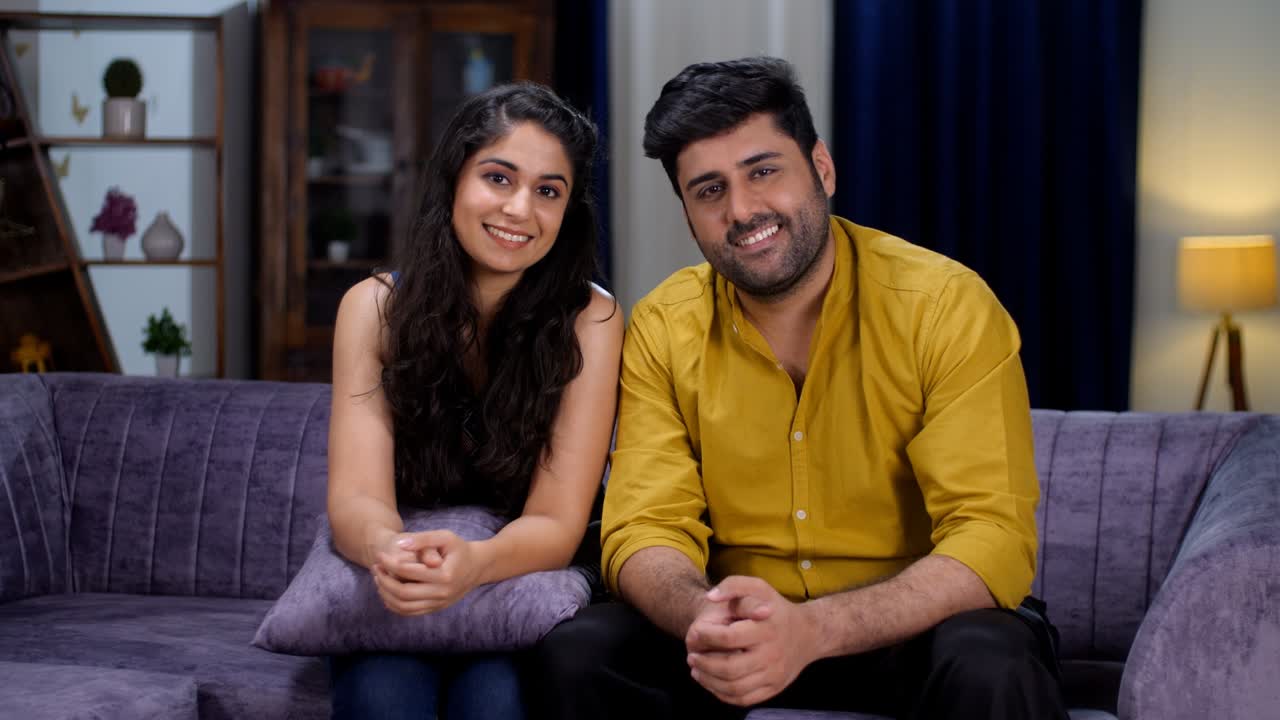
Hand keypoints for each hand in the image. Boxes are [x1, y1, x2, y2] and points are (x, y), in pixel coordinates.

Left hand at [371, 530, 478, 615]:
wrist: (477, 567)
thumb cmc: (459, 549)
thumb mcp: (445, 537)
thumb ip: (423, 539)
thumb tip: (400, 544)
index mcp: (444, 575)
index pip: (408, 572)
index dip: (390, 563)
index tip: (380, 555)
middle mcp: (442, 593)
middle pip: (403, 593)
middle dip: (384, 580)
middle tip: (376, 568)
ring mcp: (439, 603)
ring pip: (404, 606)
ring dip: (386, 594)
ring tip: (378, 578)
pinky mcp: (435, 608)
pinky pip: (409, 612)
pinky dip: (394, 604)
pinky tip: (387, 591)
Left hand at [685, 575, 818, 706]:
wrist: (808, 634)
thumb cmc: (776, 609)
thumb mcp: (758, 587)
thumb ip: (733, 585)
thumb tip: (710, 597)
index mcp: (766, 628)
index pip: (729, 637)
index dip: (707, 636)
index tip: (696, 632)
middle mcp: (772, 654)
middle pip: (730, 668)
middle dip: (704, 664)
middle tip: (691, 658)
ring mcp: (773, 674)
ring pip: (734, 688)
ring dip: (709, 681)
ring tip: (697, 671)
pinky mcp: (773, 688)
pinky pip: (744, 699)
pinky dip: (723, 695)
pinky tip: (712, 682)